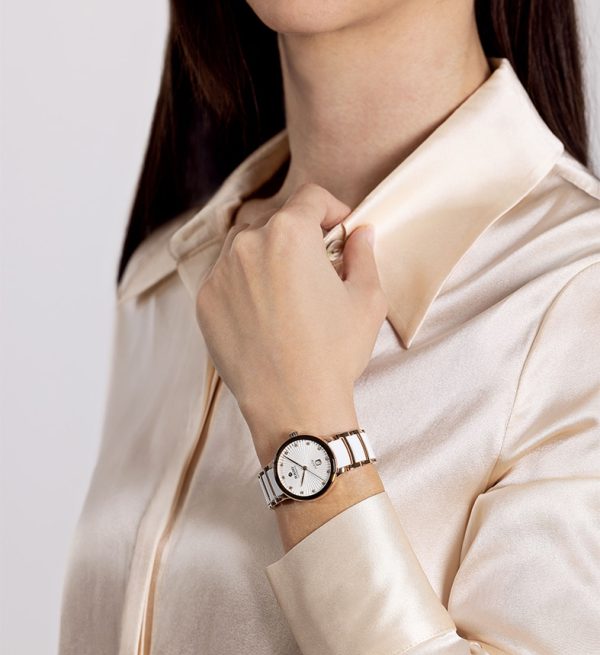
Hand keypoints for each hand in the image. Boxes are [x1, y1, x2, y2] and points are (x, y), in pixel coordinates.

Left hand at [194, 182, 387, 464]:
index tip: (341, 230)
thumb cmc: (334, 352)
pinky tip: (265, 313)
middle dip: (300, 234)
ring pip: (246, 246)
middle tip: (317, 265)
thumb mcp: (367, 300)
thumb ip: (363, 254)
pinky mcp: (204, 303)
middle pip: (276, 220)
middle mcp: (247, 245)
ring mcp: (219, 274)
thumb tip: (360, 233)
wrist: (293, 406)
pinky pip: (226, 277)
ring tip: (289, 289)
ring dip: (268, 255)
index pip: (311, 197)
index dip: (333, 209)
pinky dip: (245, 284)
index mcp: (289, 233)